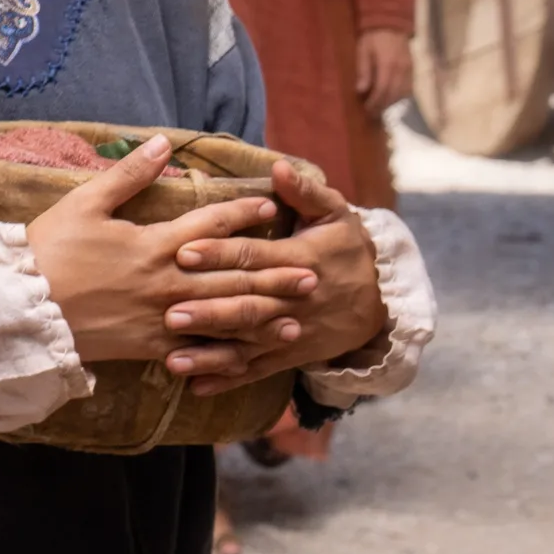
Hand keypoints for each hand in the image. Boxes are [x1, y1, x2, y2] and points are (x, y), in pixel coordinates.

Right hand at [25, 136, 310, 366]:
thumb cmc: (50, 250)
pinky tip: (255, 351)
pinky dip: (233, 350)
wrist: (24, 308)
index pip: (210, 226)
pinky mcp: (152, 346)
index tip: (272, 210)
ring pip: (226, 315)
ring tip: (297, 312)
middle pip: (232, 276)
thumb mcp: (84, 203)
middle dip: (274, 272)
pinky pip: (201, 349)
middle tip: (312, 272)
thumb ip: (128, 175)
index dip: (243, 215)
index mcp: (153, 244)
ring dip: (266, 312)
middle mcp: (168, 282)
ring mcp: (163, 317)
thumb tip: (163, 144)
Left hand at [160, 158, 391, 391]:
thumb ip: (305, 192)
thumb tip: (278, 167)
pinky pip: (257, 369)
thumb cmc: (347, 248)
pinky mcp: (290, 354)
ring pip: (247, 345)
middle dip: (209, 311)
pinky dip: (227, 379)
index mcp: (299, 260)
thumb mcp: (336, 214)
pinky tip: (195, 387)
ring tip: (173, 360)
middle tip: (169, 313)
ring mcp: (291, 332)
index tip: (184, 251)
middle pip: (246, 305)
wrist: (383, 300)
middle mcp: (292, 300)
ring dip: (211, 354)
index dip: (221, 253)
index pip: (254, 256)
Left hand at [353, 27, 411, 116]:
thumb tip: (361, 90)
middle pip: (393, 95)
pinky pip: (409, 89)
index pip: (382, 90)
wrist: (391, 24)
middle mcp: (402, 70)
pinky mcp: (413, 70)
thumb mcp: (362, 51)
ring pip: (403, 94)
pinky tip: (391, 99)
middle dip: (382, 106)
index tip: (366, 110)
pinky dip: (400, 97)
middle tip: (371, 114)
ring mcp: (410, 70)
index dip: (374, 103)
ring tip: (379, 108)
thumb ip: (363, 70)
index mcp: (388, 65)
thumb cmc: (372, 37)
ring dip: (391, 103)